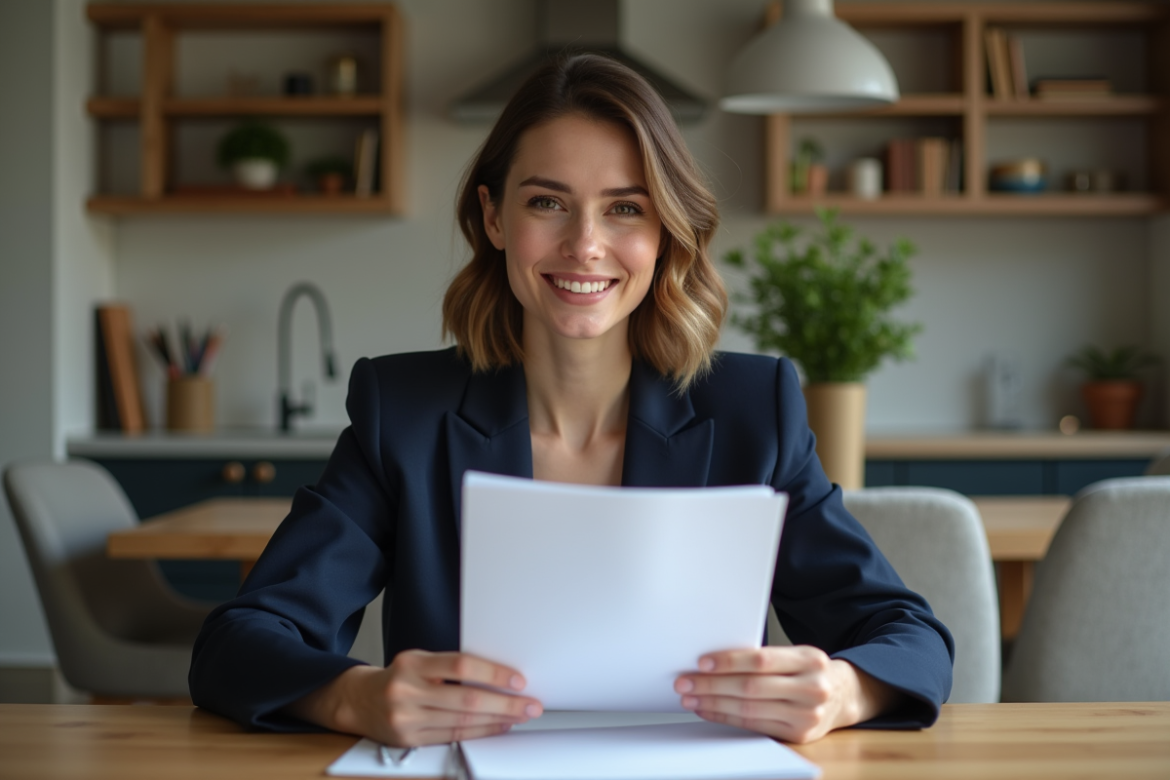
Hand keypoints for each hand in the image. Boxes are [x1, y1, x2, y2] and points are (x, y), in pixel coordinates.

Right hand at [288, 650, 542, 745]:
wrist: (359, 701)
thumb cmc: (399, 677)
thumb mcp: (419, 661)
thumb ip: (451, 667)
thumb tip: (498, 676)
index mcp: (413, 663)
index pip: (460, 666)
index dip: (492, 673)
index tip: (518, 680)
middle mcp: (407, 690)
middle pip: (466, 699)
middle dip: (504, 704)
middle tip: (531, 704)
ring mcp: (406, 718)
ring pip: (461, 722)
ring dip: (497, 721)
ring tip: (519, 716)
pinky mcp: (408, 740)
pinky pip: (451, 736)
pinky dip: (478, 732)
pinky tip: (496, 727)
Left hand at [673, 646, 895, 743]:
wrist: (843, 696)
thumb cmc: (809, 670)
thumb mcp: (796, 655)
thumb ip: (765, 658)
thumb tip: (714, 660)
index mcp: (809, 659)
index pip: (761, 660)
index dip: (729, 661)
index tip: (702, 662)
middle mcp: (812, 688)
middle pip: (752, 687)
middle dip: (712, 684)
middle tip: (685, 681)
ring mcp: (807, 715)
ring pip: (750, 709)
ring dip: (714, 703)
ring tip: (690, 697)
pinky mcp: (799, 735)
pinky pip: (754, 726)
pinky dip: (726, 717)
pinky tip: (709, 710)